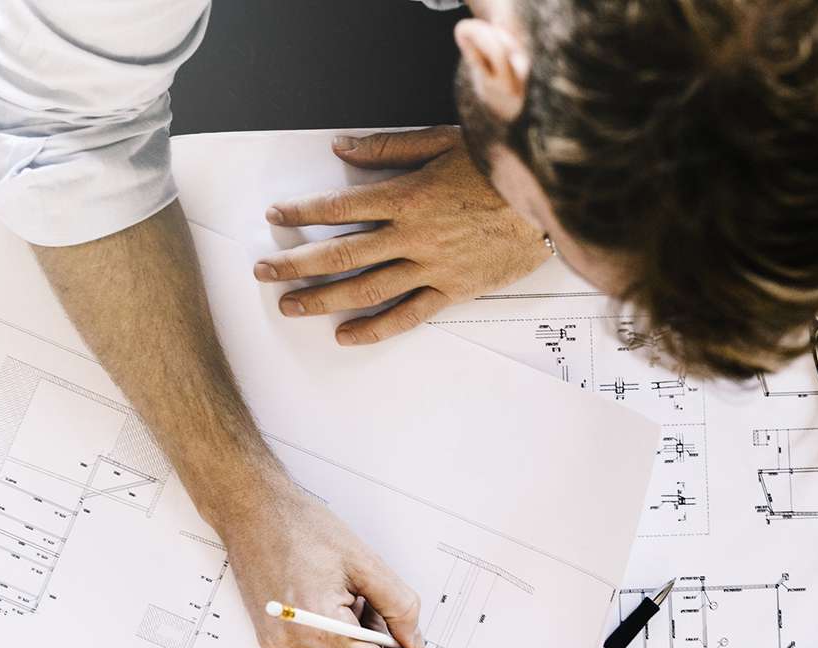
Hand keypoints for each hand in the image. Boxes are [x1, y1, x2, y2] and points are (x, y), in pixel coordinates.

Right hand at [219, 481, 429, 647]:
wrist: (253, 512)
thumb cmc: (302, 528)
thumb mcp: (365, 562)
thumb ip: (398, 605)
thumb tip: (412, 638)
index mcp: (316, 624)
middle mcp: (291, 643)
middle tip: (399, 628)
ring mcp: (278, 644)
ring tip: (364, 607)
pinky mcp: (271, 638)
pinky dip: (340, 645)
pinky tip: (343, 610)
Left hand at [253, 126, 549, 344]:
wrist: (555, 198)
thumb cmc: (502, 167)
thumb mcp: (444, 141)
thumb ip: (389, 148)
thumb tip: (342, 149)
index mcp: (407, 196)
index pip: (339, 206)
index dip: (301, 212)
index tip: (274, 216)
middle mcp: (413, 236)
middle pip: (340, 254)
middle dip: (295, 264)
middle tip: (263, 272)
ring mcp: (432, 267)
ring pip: (366, 290)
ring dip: (323, 300)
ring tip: (290, 307)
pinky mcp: (454, 290)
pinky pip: (408, 315)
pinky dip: (374, 329)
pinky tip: (346, 336)